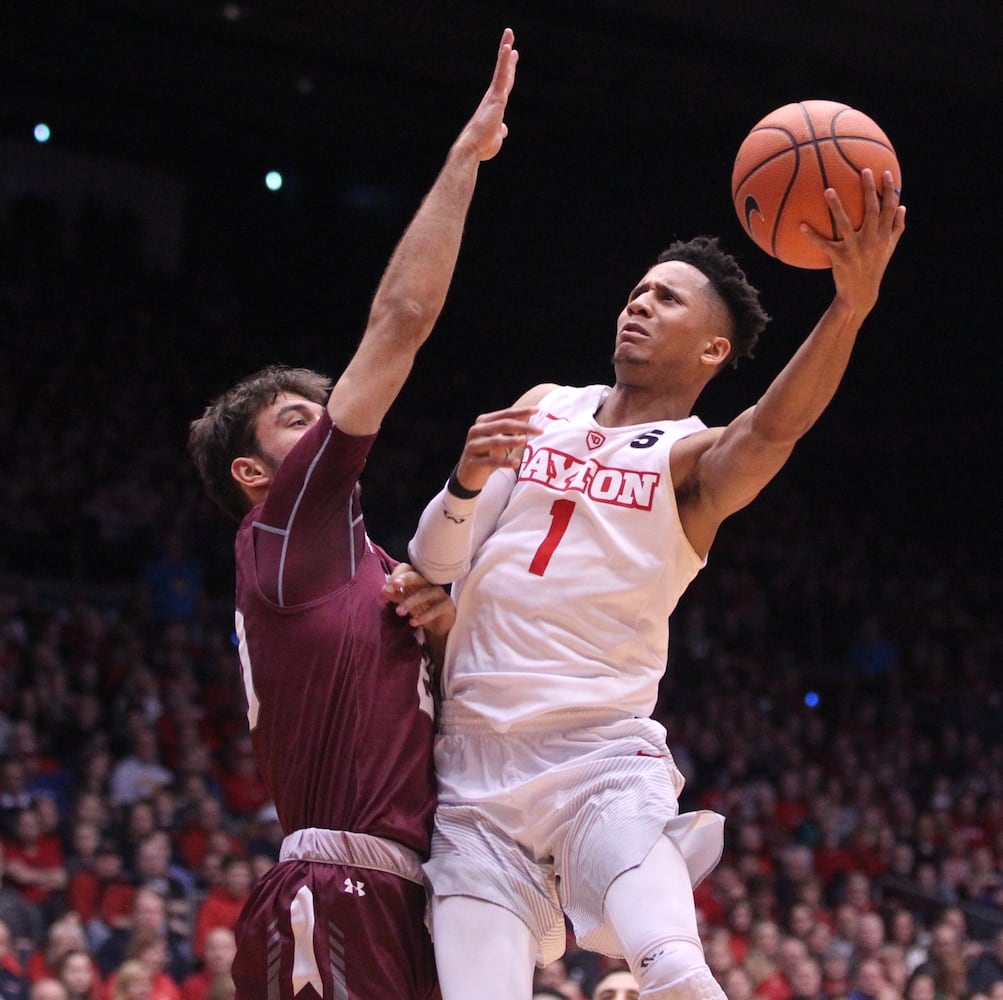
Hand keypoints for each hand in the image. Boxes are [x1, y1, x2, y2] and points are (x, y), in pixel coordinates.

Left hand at [383, 563, 455, 634]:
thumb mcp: (406, 602)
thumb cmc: (423, 608)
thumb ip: (396, 595)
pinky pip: (436, 609)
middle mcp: (428, 584)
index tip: (387, 588)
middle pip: (417, 576)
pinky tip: (413, 622)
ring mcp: (439, 594)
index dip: (397, 575)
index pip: (407, 569)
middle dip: (405, 579)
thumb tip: (384, 590)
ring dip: (410, 602)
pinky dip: (424, 616)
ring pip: (425, 593)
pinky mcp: (447, 606)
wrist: (440, 625)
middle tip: (394, 585)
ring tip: (398, 612)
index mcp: (416, 580)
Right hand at [453, 28, 517, 161]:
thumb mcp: (496, 138)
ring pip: (502, 69)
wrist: (472, 149)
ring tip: (509, 33)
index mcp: (494, 106)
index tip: (512, 55)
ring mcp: (494, 96)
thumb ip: (500, 131)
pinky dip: (505, 62)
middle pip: (503, 71)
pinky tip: (509, 49)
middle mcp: (492, 97)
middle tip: (509, 36)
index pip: (504, 84)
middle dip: (506, 54)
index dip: (509, 69)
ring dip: (505, 50)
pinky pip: (502, 76)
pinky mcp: (496, 98)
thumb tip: (503, 130)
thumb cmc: (481, 147)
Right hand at [453, 405, 539, 493]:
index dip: (522, 412)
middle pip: (503, 425)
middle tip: (540, 430)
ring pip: (495, 442)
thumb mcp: (498, 438)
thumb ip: (511, 428)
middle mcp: (476, 431)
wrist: (468, 474)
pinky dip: (505, 462)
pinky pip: (491, 461)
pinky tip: (516, 463)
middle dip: (523, 427)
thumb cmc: (488, 453)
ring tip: (525, 441)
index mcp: (483, 421)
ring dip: (511, 441)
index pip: (506, 414)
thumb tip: (532, 415)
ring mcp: (473, 446)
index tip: (538, 410)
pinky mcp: (472, 462)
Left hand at [801, 168, 905, 316]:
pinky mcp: (840, 259)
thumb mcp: (889, 249)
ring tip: (828, 190)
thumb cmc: (874, 268)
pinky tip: (801, 225)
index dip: (890, 190)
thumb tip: (903, 207)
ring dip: (836, 206)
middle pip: (872, 210)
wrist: (861, 294)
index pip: (890, 208)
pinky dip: (812, 236)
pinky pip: (824, 244)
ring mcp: (856, 249)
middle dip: (869, 189)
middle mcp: (872, 240)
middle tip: (863, 171)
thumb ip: (896, 228)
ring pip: (846, 224)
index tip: (885, 173)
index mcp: (885, 236)